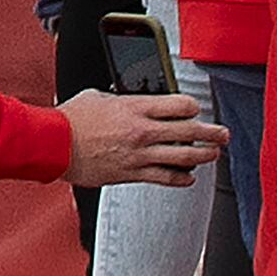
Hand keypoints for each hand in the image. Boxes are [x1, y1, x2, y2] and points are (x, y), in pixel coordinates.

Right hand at [57, 83, 221, 192]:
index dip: (193, 107)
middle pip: (190, 131)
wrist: (53, 145)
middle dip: (212, 133)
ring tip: (214, 154)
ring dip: (204, 156)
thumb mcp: (98, 97)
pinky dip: (181, 178)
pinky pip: (165, 178)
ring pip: (183, 156)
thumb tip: (129, 97)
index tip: (196, 109)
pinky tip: (190, 177)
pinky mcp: (132, 174)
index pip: (180, 104)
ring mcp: (139, 154)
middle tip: (223, 134)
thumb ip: (120, 98)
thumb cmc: (71, 119)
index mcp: (135, 107)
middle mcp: (142, 131)